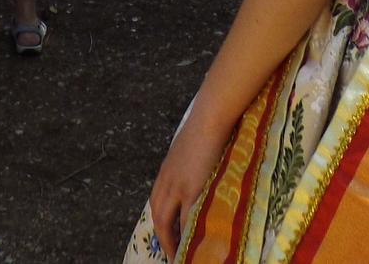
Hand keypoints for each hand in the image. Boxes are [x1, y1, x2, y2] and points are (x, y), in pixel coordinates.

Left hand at [150, 110, 232, 257]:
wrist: (210, 117)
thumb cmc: (206, 128)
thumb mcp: (190, 150)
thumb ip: (188, 166)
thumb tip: (198, 176)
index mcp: (166, 172)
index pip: (158, 203)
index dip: (163, 222)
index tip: (170, 236)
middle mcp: (166, 180)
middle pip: (158, 215)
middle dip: (164, 238)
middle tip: (173, 253)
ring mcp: (176, 185)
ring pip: (166, 221)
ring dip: (171, 241)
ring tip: (181, 255)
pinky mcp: (190, 188)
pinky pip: (185, 219)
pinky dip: (186, 234)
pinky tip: (192, 245)